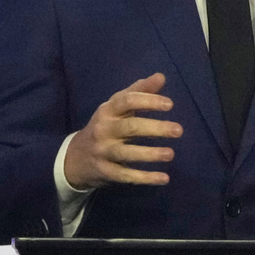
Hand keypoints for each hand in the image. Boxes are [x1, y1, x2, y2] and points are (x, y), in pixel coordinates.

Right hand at [64, 72, 182, 189]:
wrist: (75, 157)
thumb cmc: (105, 126)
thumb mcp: (116, 106)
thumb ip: (139, 91)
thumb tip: (161, 77)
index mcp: (107, 110)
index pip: (127, 101)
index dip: (148, 101)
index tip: (170, 104)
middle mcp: (103, 129)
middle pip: (130, 127)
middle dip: (155, 128)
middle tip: (179, 130)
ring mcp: (103, 151)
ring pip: (127, 153)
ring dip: (150, 154)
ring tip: (171, 154)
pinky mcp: (105, 171)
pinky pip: (126, 175)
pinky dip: (145, 178)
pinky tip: (163, 178)